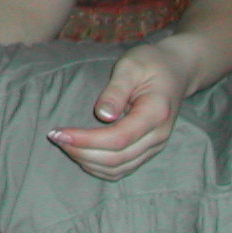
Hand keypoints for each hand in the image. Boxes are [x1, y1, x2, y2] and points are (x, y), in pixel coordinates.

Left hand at [46, 40, 194, 179]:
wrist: (176, 70)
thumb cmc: (150, 63)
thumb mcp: (131, 66)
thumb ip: (116, 90)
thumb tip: (103, 115)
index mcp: (156, 113)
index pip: (118, 138)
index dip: (86, 140)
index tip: (58, 132)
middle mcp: (158, 136)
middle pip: (116, 159)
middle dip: (81, 152)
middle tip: (55, 136)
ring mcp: (155, 147)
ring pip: (118, 169)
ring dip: (87, 161)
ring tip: (64, 143)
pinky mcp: (147, 151)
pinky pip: (122, 169)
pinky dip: (98, 167)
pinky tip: (80, 153)